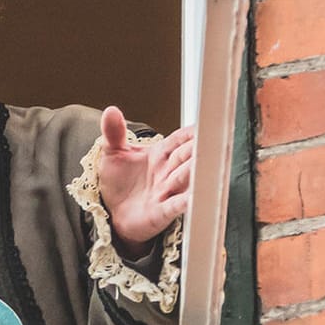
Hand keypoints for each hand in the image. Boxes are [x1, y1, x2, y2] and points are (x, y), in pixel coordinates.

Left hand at [97, 107, 193, 255]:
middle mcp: (168, 172)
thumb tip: (110, 110)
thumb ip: (114, 133)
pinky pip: (176, 206)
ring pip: (186, 179)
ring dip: (196, 172)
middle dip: (199, 149)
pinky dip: (185, 202)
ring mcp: (167, 192)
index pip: (180, 139)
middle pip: (187, 157)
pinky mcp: (161, 212)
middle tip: (213, 140)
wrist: (113, 214)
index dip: (192, 132)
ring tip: (207, 164)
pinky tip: (193, 198)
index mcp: (160, 155)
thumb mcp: (112, 154)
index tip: (207, 121)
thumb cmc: (120, 183)